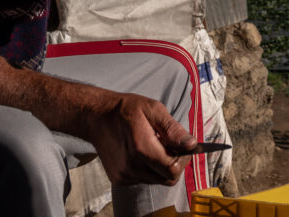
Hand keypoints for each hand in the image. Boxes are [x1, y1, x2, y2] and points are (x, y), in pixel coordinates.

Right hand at [80, 91, 195, 185]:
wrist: (97, 117)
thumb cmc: (126, 109)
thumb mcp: (153, 109)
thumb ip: (172, 129)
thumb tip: (191, 144)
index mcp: (141, 148)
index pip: (173, 169)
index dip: (183, 159)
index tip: (183, 147)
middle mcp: (132, 167)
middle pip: (167, 178)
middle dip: (175, 164)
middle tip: (171, 146)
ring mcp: (124, 175)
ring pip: (156, 180)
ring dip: (161, 166)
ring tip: (154, 145)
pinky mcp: (119, 178)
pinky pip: (144, 179)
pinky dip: (149, 168)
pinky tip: (142, 152)